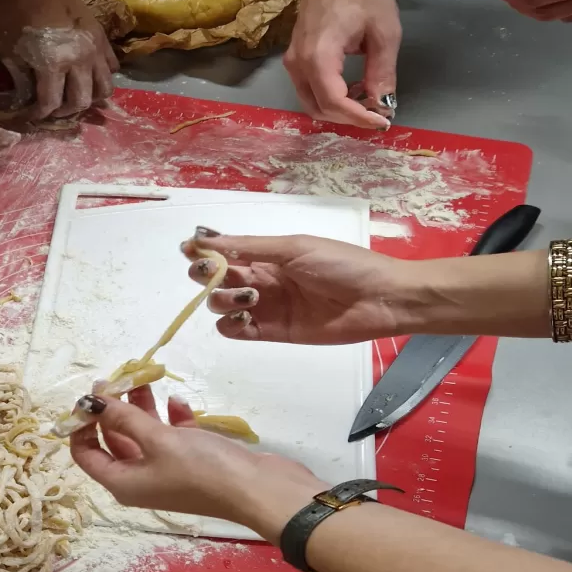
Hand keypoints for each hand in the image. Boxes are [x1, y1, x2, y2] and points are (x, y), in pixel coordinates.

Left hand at [0, 0, 116, 119]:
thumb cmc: (13, 11)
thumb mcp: (8, 51)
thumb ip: (22, 81)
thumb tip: (28, 102)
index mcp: (53, 64)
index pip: (51, 104)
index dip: (39, 115)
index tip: (31, 116)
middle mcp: (79, 60)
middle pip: (80, 102)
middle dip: (64, 112)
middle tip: (52, 109)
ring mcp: (95, 49)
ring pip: (104, 88)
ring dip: (89, 98)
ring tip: (73, 96)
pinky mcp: (102, 38)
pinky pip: (112, 66)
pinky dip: (102, 76)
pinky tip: (87, 76)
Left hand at [69, 386, 325, 537]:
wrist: (259, 490)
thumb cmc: (202, 468)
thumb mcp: (157, 439)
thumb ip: (123, 417)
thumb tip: (89, 401)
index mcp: (123, 482)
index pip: (86, 455)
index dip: (80, 426)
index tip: (87, 396)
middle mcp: (140, 479)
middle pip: (114, 440)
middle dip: (112, 409)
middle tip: (115, 377)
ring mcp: (166, 470)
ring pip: (143, 434)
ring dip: (141, 407)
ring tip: (143, 376)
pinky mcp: (192, 461)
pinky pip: (172, 436)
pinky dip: (171, 418)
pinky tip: (178, 401)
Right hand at [181, 230, 417, 343]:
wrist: (379, 299)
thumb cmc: (342, 264)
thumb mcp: (293, 247)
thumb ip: (248, 247)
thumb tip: (203, 237)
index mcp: (267, 255)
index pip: (223, 253)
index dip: (203, 252)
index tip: (191, 251)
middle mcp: (261, 280)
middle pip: (216, 280)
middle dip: (206, 276)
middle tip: (213, 274)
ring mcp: (265, 307)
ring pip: (221, 306)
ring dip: (222, 300)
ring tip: (249, 297)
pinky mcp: (271, 333)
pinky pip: (236, 332)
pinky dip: (230, 325)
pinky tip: (245, 316)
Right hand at [283, 0, 400, 128]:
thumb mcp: (384, 33)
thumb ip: (382, 73)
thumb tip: (383, 105)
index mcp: (318, 57)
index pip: (334, 102)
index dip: (358, 118)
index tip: (382, 122)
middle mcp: (298, 64)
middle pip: (319, 109)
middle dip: (348, 117)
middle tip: (375, 114)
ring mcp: (293, 62)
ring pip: (311, 103)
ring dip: (338, 110)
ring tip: (364, 100)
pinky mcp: (294, 59)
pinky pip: (309, 90)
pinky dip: (329, 97)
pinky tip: (350, 88)